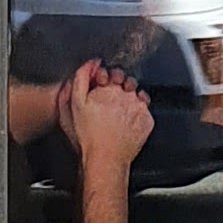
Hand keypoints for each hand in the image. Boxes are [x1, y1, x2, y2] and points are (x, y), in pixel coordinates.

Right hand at [57, 56, 152, 180]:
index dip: (108, 79)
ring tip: (118, 116)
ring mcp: (140, 108)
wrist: (105, 160)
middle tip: (111, 104)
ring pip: (137, 95)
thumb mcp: (75, 104)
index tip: (105, 88)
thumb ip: (81, 78)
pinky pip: (144, 111)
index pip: (114, 72)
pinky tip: (126, 124)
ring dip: (130, 101)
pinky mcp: (147, 121)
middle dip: (120, 88)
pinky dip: (137, 114)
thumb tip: (92, 63)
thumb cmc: (89, 136)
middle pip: (127, 82)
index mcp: (111, 88)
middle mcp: (129, 94)